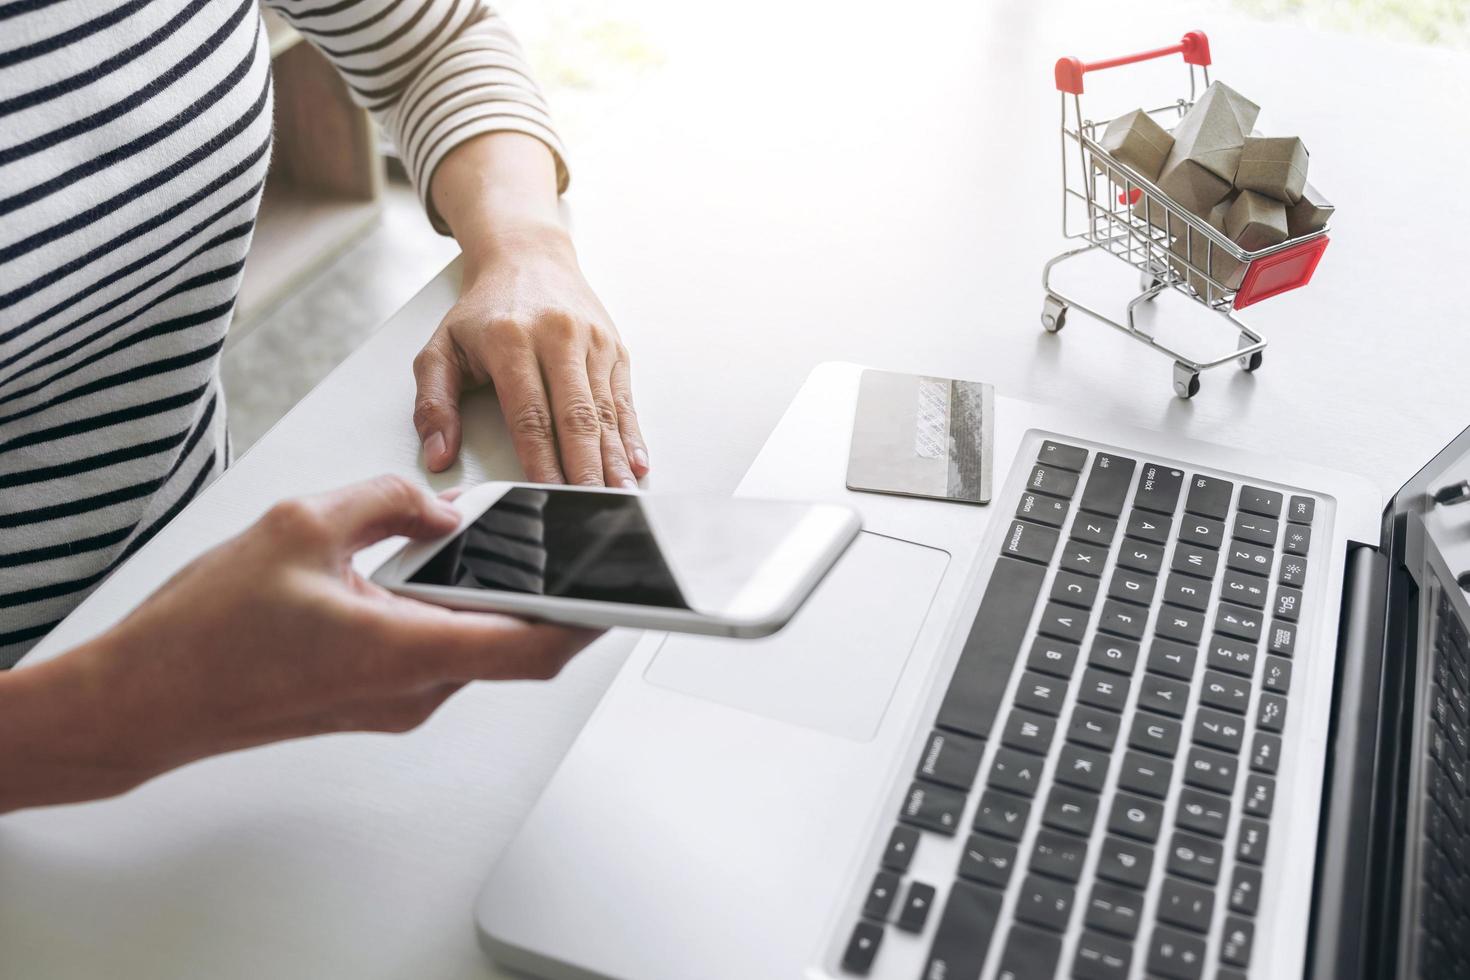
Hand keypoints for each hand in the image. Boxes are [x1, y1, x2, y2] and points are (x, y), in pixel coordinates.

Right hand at [0, 476, 599, 810]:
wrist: (144, 701)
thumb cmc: (206, 631)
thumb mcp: (302, 527)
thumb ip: (388, 503)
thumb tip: (439, 509)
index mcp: (408, 651)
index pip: (536, 648)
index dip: (593, 621)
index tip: (628, 590)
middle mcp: (412, 690)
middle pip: (514, 649)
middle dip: (552, 601)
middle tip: (574, 551)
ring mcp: (391, 703)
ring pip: (473, 650)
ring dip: (494, 606)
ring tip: (501, 549)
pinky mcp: (368, 700)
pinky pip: (435, 655)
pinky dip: (452, 618)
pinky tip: (433, 575)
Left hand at [412, 234, 648, 486]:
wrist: (528, 254)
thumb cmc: (484, 310)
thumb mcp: (441, 348)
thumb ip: (432, 404)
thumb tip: (438, 455)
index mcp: (510, 339)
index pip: (529, 414)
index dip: (540, 459)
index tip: (545, 493)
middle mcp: (557, 338)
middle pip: (575, 418)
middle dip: (584, 469)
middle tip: (589, 507)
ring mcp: (592, 342)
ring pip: (605, 413)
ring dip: (613, 460)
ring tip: (618, 497)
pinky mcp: (614, 348)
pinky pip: (624, 401)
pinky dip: (632, 436)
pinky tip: (637, 465)